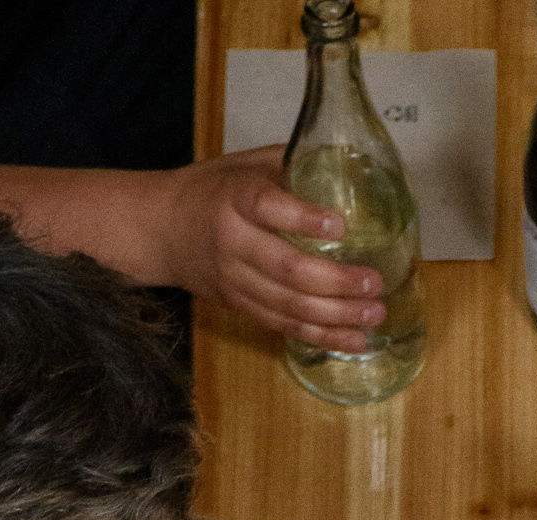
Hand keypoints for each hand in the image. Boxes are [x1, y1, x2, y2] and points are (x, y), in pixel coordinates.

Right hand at [148, 149, 385, 349]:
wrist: (162, 230)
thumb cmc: (211, 191)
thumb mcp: (242, 166)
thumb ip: (288, 166)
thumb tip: (347, 162)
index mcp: (233, 198)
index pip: (266, 206)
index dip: (302, 217)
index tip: (340, 224)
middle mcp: (233, 242)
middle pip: (287, 269)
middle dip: (336, 281)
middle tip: (374, 282)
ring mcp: (235, 280)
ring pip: (289, 305)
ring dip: (337, 316)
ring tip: (375, 314)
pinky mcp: (240, 307)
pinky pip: (283, 326)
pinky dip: (321, 336)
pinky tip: (353, 340)